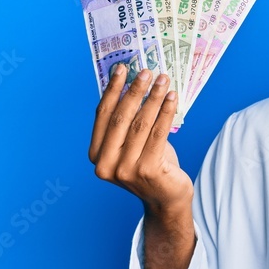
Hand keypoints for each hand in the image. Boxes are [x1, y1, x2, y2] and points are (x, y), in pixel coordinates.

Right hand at [89, 66, 192, 218]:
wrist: (166, 199)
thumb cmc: (150, 165)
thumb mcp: (132, 144)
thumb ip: (127, 122)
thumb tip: (133, 83)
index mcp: (96, 155)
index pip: (102, 115)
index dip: (112, 90)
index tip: (121, 69)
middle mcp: (106, 164)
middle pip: (121, 117)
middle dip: (135, 90)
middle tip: (147, 71)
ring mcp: (126, 170)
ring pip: (141, 124)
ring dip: (153, 98)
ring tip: (163, 80)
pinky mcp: (148, 171)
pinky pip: (158, 133)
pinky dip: (166, 112)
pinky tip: (172, 98)